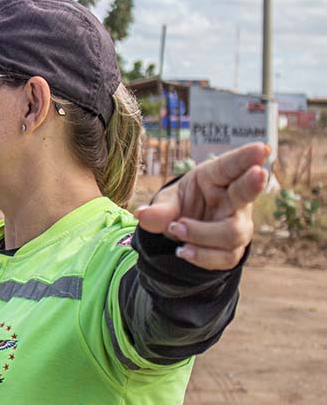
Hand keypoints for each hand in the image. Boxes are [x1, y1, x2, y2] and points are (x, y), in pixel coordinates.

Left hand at [135, 142, 269, 270]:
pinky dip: (202, 256)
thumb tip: (143, 216)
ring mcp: (237, 224)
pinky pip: (225, 257)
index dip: (246, 157)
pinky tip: (184, 252)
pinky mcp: (234, 249)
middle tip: (258, 172)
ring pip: (232, 232)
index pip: (231, 165)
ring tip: (176, 229)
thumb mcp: (167, 202)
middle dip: (253, 184)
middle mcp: (233, 199)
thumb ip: (159, 210)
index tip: (261, 148)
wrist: (181, 232)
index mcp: (215, 177)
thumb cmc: (180, 205)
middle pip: (246, 193)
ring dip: (202, 234)